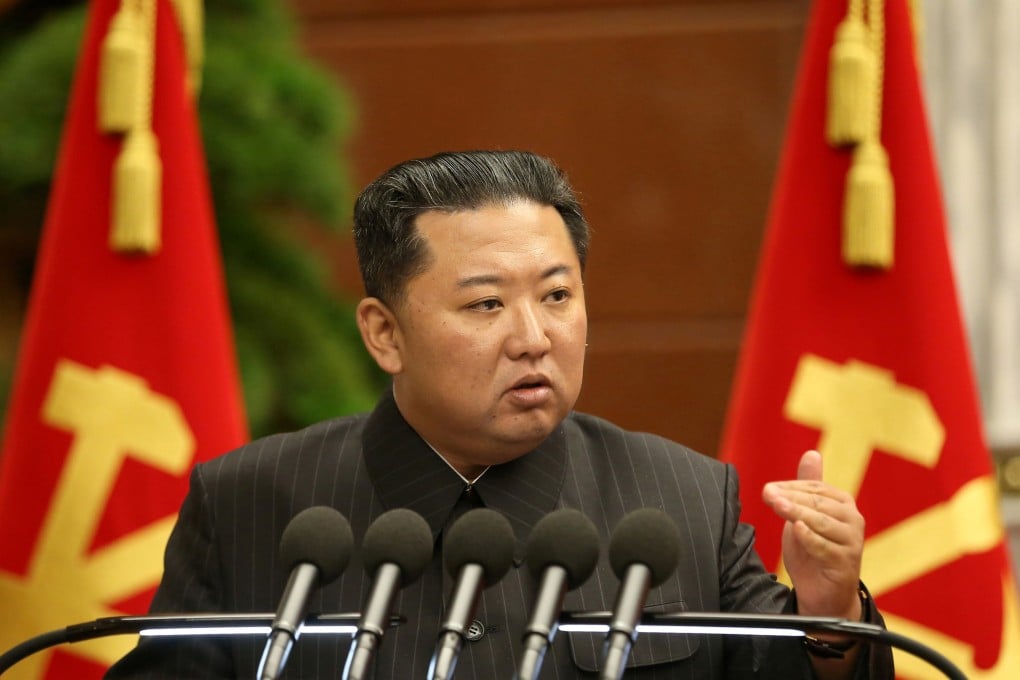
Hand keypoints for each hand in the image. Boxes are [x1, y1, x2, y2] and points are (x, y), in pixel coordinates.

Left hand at [762, 450, 863, 619]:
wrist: (821, 593)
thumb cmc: (812, 550)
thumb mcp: (804, 515)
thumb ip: (806, 487)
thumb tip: (811, 452)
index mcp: (841, 503)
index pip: (814, 489)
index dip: (790, 487)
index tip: (768, 489)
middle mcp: (852, 519)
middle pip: (818, 504)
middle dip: (790, 498)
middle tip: (767, 494)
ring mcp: (852, 541)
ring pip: (822, 523)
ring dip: (797, 513)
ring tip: (777, 506)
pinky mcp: (847, 563)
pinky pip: (827, 548)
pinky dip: (811, 538)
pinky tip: (797, 529)